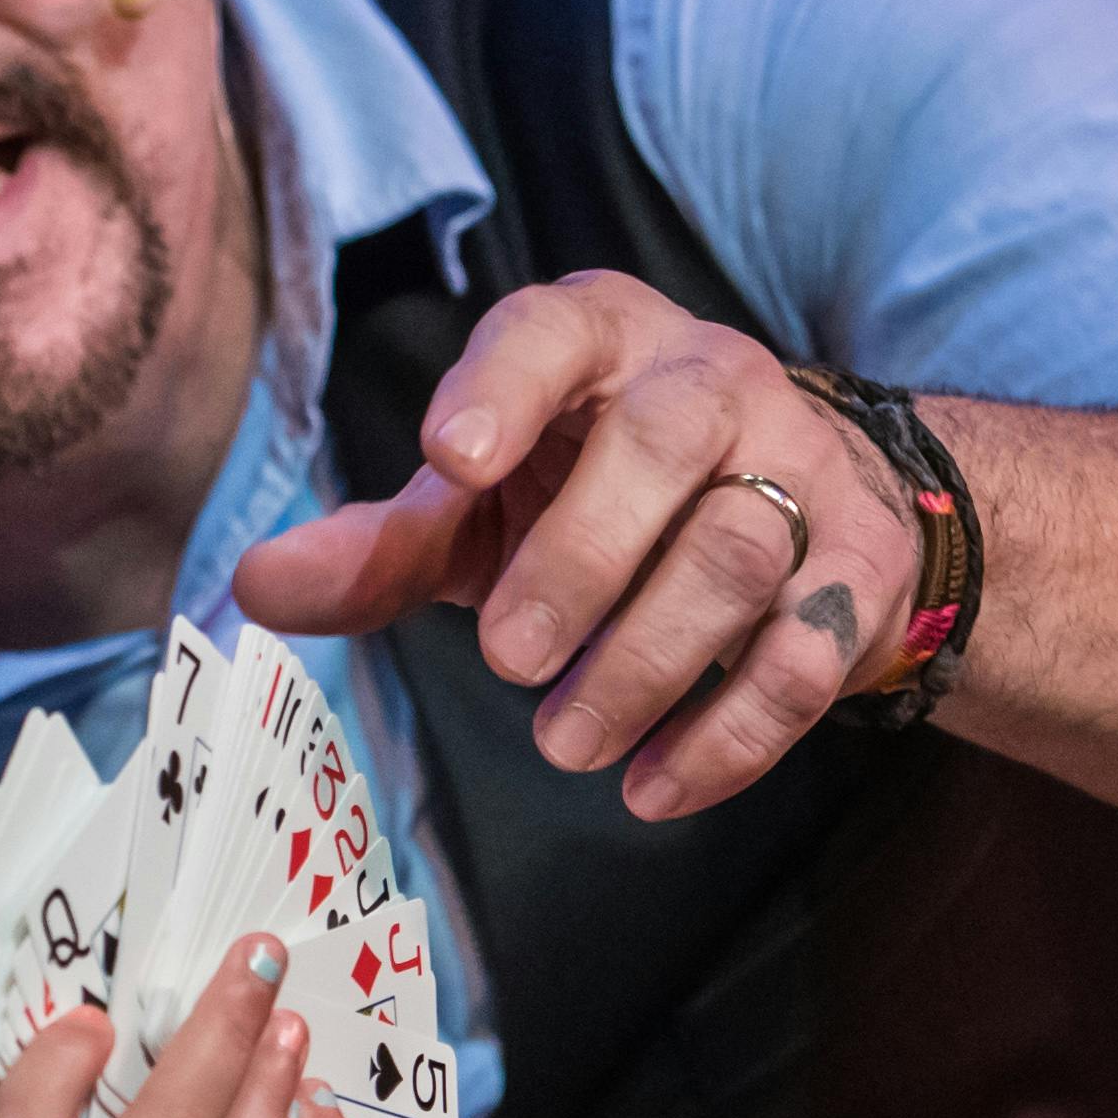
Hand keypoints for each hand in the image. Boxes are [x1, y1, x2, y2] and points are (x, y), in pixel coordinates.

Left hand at [233, 272, 920, 819]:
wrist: (813, 505)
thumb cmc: (606, 493)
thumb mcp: (490, 506)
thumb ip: (387, 544)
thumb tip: (257, 587)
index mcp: (602, 340)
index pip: (554, 330)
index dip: (504, 387)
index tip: (446, 459)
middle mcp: (713, 382)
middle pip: (665, 443)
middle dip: (582, 557)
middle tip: (506, 661)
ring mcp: (802, 467)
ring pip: (740, 550)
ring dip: (647, 661)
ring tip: (567, 745)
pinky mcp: (860, 568)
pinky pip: (807, 654)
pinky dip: (729, 735)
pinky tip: (654, 787)